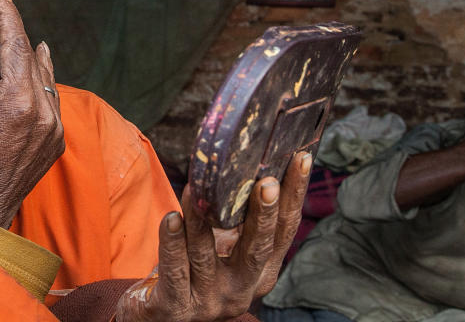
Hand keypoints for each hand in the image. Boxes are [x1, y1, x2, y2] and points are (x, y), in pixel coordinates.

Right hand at [0, 0, 64, 227]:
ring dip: (31, 58)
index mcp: (17, 102)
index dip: (11, 18)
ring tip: (18, 39)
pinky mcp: (58, 138)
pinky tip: (36, 67)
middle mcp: (44, 112)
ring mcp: (55, 127)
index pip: (18, 46)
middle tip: (5, 14)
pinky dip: (41, 82)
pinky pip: (52, 99)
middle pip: (33, 59)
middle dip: (18, 36)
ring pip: (46, 78)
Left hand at [115, 151, 312, 321]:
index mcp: (260, 272)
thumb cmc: (197, 271)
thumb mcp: (227, 248)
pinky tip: (169, 219)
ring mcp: (210, 300)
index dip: (294, 196)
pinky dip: (171, 243)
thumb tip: (251, 162)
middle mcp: (241, 289)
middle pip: (257, 249)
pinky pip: (174, 271)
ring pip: (206, 257)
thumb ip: (240, 219)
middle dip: (263, 214)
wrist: (164, 316)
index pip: (284, 231)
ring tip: (195, 189)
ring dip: (201, 221)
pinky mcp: (177, 306)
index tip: (301, 159)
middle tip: (266, 181)